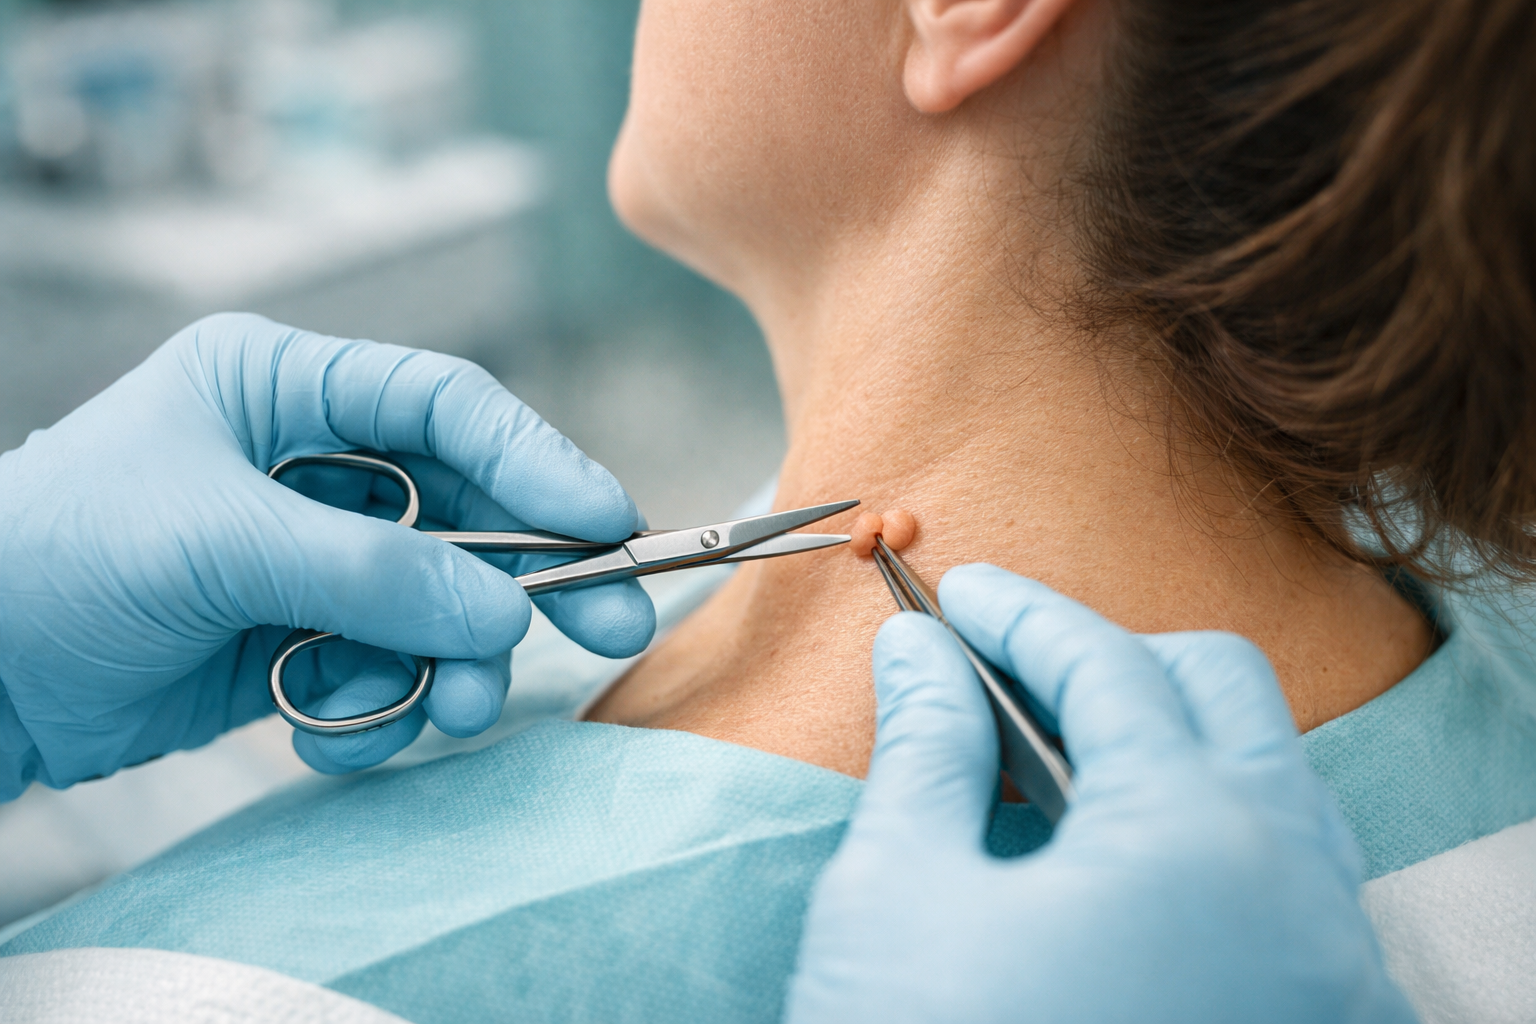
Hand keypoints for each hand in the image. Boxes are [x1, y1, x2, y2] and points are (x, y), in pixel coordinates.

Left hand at [0, 314, 655, 795]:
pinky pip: (382, 669)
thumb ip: (371, 574)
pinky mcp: (296, 639)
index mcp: (285, 388)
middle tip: (612, 624)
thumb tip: (504, 612)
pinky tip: (322, 734)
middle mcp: (310, 465)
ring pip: (434, 604)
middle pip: (464, 509)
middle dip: (529, 576)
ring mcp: (308, 557)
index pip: (445, 404)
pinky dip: (371, 710)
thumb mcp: (218, 542)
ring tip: (446, 711)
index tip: (604, 520)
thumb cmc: (57, 559)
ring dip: (447, 663)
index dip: (535, 457)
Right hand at [786, 564, 1414, 1023]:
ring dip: (1157, 739)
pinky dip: (1197, 828)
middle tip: (1003, 670)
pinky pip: (1278, 875)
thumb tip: (919, 651)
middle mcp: (1296, 891)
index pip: (1109, 664)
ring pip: (1263, 780)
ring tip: (1039, 757)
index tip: (959, 594)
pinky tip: (1101, 854)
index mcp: (1198, 841)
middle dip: (1108, 656)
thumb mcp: (900, 896)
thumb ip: (924, 747)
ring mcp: (1323, 970)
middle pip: (1219, 691)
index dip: (1019, 614)